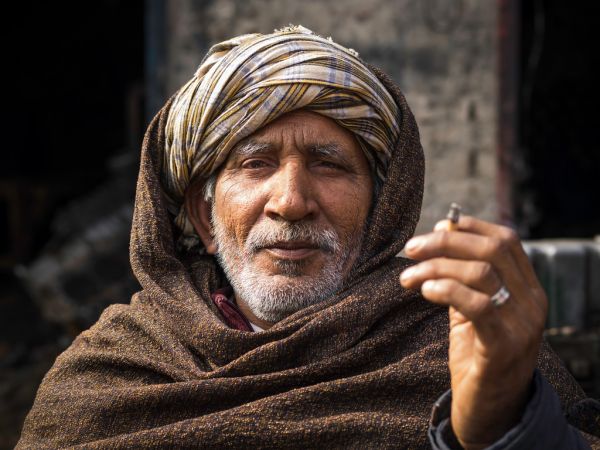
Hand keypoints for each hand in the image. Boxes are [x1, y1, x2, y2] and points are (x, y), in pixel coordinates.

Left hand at [400, 216, 547, 448]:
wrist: (491, 410)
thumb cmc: (478, 355)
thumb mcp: (471, 308)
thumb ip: (461, 273)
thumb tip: (444, 228)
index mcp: (527, 288)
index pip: (505, 240)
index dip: (469, 226)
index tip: (434, 228)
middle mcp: (531, 302)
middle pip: (490, 250)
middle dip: (444, 242)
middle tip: (410, 249)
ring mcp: (522, 324)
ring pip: (480, 273)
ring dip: (435, 268)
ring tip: (408, 278)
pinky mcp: (503, 346)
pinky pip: (477, 305)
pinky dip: (447, 290)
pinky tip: (425, 291)